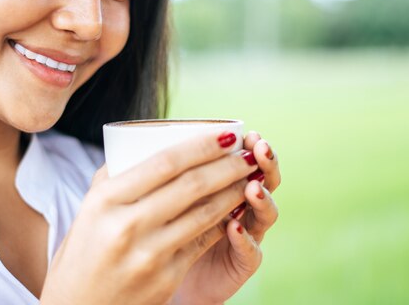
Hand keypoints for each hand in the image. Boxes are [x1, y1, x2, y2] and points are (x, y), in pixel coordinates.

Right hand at [40, 131, 259, 304]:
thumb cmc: (82, 254)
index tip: (225, 135)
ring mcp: (149, 254)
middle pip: (191, 185)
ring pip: (204, 213)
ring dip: (233, 192)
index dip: (201, 146)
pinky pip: (202, 241)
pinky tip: (235, 209)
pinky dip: (223, 222)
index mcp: (105, 201)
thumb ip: (114, 177)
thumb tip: (141, 145)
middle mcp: (127, 225)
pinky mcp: (166, 278)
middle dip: (227, 165)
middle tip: (248, 152)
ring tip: (249, 177)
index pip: (164, 163)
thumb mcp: (88, 210)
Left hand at [170, 132, 280, 304]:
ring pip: (265, 214)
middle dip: (264, 163)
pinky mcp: (241, 265)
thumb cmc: (160, 231)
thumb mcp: (162, 198)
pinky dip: (245, 238)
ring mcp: (245, 235)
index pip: (243, 160)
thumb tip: (143, 137)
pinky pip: (251, 252)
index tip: (242, 131)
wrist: (159, 277)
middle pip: (264, 181)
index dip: (246, 147)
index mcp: (223, 185)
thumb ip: (164, 175)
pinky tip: (235, 226)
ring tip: (252, 186)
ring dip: (262, 198)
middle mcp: (240, 206)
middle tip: (259, 149)